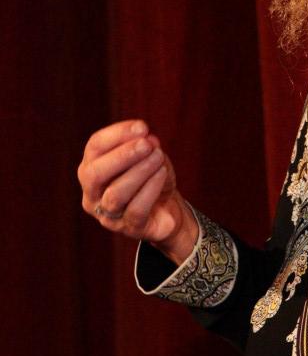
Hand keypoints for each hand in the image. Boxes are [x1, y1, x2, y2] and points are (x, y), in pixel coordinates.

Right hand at [77, 120, 197, 263]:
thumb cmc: (152, 178)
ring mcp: (107, 215)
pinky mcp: (128, 229)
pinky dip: (150, 188)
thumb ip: (146, 146)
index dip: (116, 134)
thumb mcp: (150, 156)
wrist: (168, 209)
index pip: (94, 148)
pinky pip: (135, 210)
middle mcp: (92, 194)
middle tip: (146, 144)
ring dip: (139, 171)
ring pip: (115, 194)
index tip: (142, 127)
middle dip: (121, 155)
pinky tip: (162, 173)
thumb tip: (147, 138)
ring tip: (158, 157)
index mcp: (91, 169)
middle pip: (95, 174)